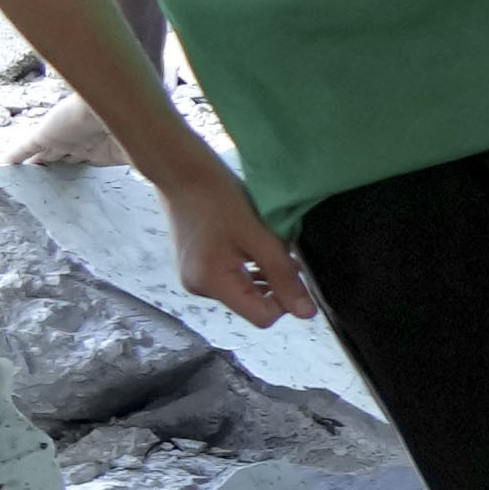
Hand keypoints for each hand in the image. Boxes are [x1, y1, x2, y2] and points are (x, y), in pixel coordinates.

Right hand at [142, 157, 314, 327]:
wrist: (183, 172)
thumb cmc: (219, 199)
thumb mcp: (260, 237)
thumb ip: (284, 277)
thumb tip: (306, 314)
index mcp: (211, 284)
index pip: (262, 317)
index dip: (285, 299)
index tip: (291, 271)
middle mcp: (199, 288)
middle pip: (254, 304)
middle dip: (273, 282)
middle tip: (276, 249)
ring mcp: (195, 278)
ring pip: (246, 289)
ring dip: (263, 272)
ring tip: (261, 242)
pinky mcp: (197, 266)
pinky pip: (233, 276)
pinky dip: (249, 265)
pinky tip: (250, 242)